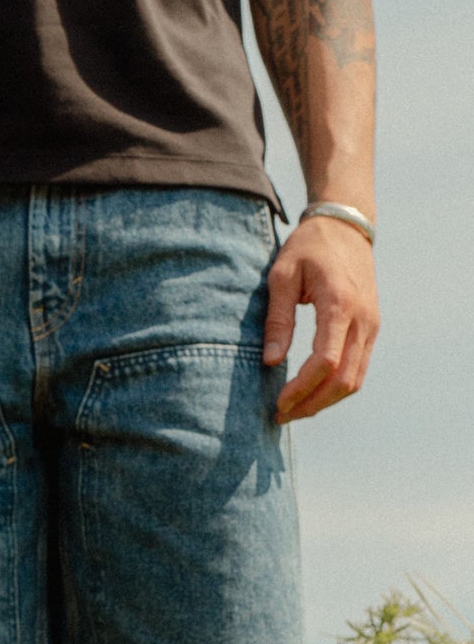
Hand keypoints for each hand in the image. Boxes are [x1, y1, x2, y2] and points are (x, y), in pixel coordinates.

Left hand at [265, 213, 378, 421]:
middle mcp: (363, 320)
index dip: (302, 387)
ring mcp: (372, 326)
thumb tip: (270, 362)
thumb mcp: (282, 276)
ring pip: (355, 379)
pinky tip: (312, 393)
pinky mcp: (371, 329)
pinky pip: (358, 368)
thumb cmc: (307, 248)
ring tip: (293, 410)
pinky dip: (337, 387)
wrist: (345, 228)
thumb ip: (277, 319)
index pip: (326, 361)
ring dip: (325, 400)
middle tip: (281, 415)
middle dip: (312, 403)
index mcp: (339, 305)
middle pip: (344, 379)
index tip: (278, 402)